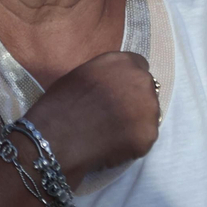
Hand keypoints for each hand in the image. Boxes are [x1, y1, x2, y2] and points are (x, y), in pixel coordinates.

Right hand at [26, 52, 159, 183]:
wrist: (57, 136)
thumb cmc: (60, 103)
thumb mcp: (81, 75)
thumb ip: (105, 75)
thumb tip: (113, 85)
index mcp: (122, 62)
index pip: (138, 65)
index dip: (127, 79)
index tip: (117, 91)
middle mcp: (142, 80)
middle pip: (147, 90)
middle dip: (134, 99)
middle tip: (113, 114)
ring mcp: (150, 109)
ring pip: (149, 114)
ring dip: (135, 120)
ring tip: (111, 131)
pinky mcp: (150, 135)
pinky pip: (144, 137)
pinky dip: (132, 141)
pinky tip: (112, 144)